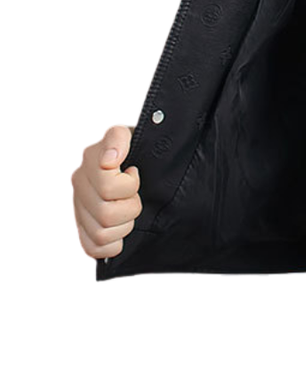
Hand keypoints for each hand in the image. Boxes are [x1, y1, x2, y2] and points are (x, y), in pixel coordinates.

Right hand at [72, 124, 141, 258]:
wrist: (147, 162)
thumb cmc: (142, 149)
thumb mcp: (134, 135)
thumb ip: (119, 139)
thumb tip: (110, 159)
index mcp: (91, 159)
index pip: (108, 188)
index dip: (129, 185)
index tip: (135, 172)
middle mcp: (80, 182)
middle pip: (107, 214)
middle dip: (131, 207)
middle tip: (136, 195)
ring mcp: (80, 206)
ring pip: (101, 233)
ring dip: (124, 226)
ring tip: (129, 210)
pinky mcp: (83, 227)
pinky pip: (93, 248)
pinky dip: (113, 244)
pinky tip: (121, 229)